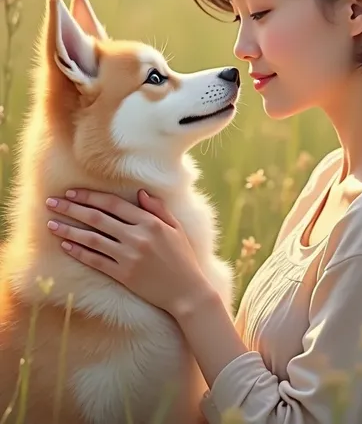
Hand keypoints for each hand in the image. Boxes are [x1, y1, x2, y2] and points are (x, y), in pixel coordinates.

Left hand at [45, 188, 209, 316]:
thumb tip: (140, 192)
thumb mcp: (175, 227)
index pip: (113, 204)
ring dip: (69, 230)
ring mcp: (129, 257)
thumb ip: (158, 208)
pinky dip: (79, 252)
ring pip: (92, 239)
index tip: (72, 192)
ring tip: (51, 224)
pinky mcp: (123, 275)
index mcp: (149, 222)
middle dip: (72, 208)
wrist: (187, 291)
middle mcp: (137, 237)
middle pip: (97, 218)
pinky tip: (65, 246)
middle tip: (52, 202)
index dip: (91, 196)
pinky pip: (96, 261)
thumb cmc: (183, 257)